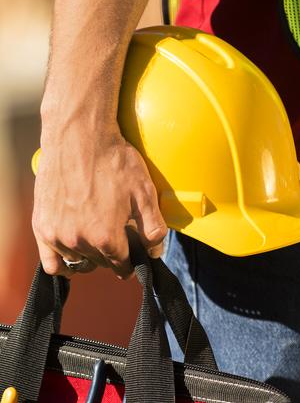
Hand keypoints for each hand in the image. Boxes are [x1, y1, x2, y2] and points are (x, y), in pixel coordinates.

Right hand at [32, 125, 166, 277]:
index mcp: (107, 237)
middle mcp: (80, 242)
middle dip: (114, 254)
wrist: (79, 137)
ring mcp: (57, 235)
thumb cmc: (113, 162)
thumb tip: (154, 252)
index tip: (135, 253)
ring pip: (79, 262)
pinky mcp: (42, 226)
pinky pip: (51, 262)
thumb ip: (153, 228)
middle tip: (120, 235)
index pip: (123, 265)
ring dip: (91, 256)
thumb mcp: (145, 193)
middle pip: (102, 263)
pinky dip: (62, 263)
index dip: (133, 260)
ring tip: (98, 236)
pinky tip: (73, 255)